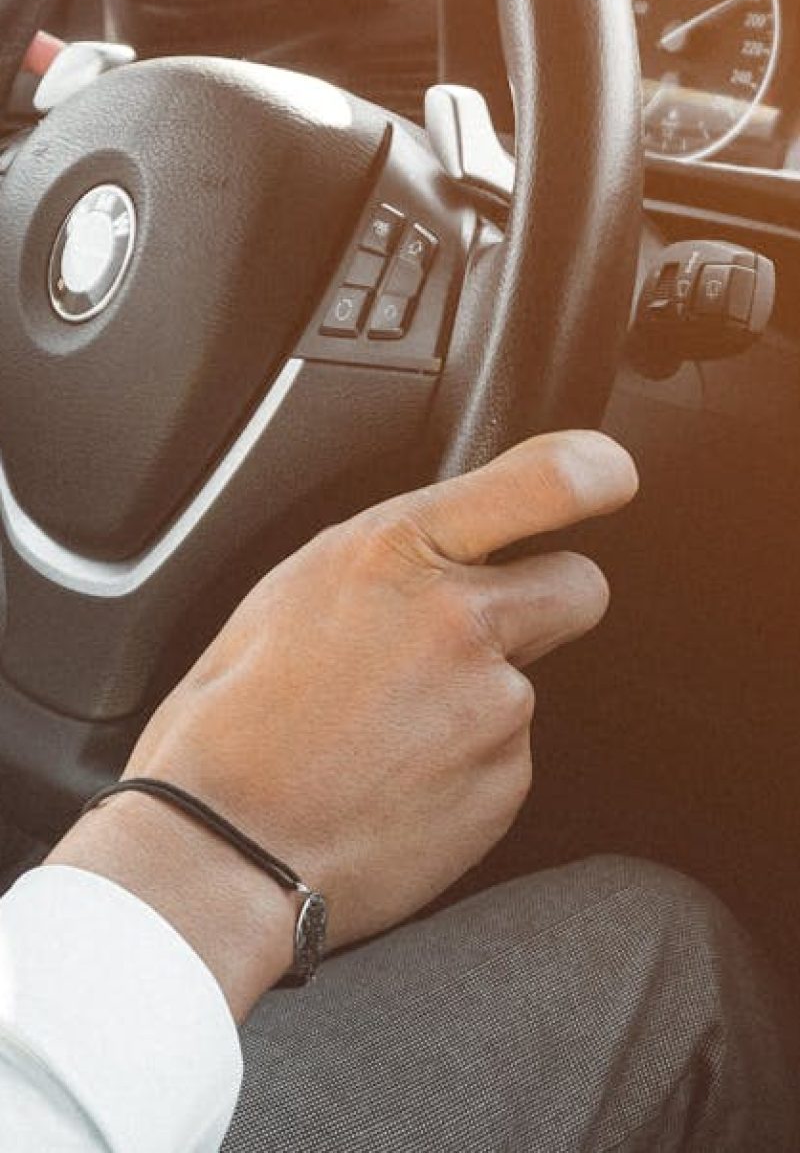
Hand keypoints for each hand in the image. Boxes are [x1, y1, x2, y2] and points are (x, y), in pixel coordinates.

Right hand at [51, 430, 636, 1016]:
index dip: (594, 472)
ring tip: (393, 734)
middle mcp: (458, 619)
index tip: (608, 477)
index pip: (545, 480)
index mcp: (393, 553)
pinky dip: (470, 766)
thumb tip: (444, 550)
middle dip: (547, 602)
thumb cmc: (231, 724)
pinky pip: (509, 756)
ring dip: (481, 700)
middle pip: (579, 585)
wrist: (221, 851)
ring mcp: (493, 706)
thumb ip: (389, 560)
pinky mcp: (506, 782)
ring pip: (527, 682)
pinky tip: (401, 780)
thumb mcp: (293, 594)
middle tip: (477, 637)